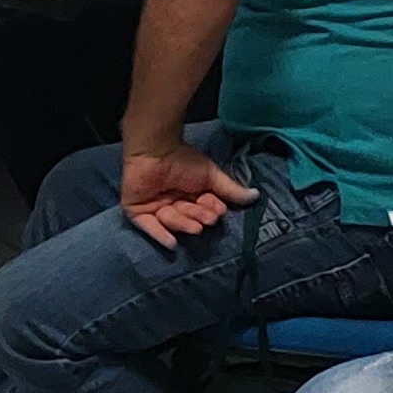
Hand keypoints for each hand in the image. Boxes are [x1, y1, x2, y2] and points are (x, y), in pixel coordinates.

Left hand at [118, 144, 255, 251]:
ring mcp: (154, 209)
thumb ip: (231, 189)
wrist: (156, 149)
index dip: (211, 211)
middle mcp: (173, 205)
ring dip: (184, 222)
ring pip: (172, 223)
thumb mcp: (210, 176)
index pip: (203, 211)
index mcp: (190, 197)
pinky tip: (172, 242)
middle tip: (206, 216)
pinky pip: (149, 228)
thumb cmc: (183, 159)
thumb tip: (256, 196)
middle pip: (189, 219)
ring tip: (192, 218)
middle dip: (198, 218)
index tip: (218, 209)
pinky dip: (160, 235)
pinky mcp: (137, 211)